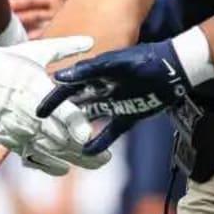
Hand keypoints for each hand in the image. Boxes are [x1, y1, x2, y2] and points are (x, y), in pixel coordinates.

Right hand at [0, 23, 107, 174]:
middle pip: (62, 141)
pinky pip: (30, 156)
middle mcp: (29, 115)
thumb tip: (92, 41)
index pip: (64, 116)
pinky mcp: (7, 138)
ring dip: (72, 160)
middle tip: (105, 159)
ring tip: (92, 164)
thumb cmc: (6, 61)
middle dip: (85, 152)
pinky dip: (47, 164)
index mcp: (39, 92)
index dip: (79, 128)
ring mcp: (17, 130)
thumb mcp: (37, 51)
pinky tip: (62, 169)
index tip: (91, 136)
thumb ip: (66, 48)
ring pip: (49, 152)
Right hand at [8, 0, 79, 36]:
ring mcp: (61, 13)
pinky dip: (37, 35)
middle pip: (33, 1)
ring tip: (10, 24)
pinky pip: (48, 31)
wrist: (120, 5)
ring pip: (36, 16)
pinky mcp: (65, 26)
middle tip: (6, 8)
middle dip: (19, 3)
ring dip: (24, 20)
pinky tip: (27, 40)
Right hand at [38, 39, 190, 154]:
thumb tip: (60, 76)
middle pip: (76, 106)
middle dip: (62, 118)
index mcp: (96, 74)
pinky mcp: (128, 115)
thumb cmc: (146, 60)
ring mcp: (114, 103)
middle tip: (46, 132)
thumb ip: (90, 71)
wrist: (176, 68)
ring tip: (63, 145)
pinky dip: (100, 142)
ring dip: (78, 131)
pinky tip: (89, 152)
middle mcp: (101, 89)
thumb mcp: (117, 64)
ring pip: (91, 120)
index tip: (37, 112)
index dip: (53, 99)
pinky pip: (110, 131)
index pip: (68, 87)